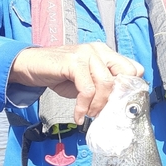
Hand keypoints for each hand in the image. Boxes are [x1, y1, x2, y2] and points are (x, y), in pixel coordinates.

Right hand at [9, 43, 143, 123]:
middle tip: (104, 112)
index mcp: (106, 52)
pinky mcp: (73, 61)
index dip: (129, 89)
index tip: (118, 106)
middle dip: (116, 97)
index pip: (134, 68)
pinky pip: (87, 89)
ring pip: (106, 83)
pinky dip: (83, 107)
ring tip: (89, 115)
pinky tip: (78, 115)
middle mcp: (99, 49)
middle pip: (125, 73)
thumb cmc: (61, 75)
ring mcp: (86, 53)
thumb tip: (120, 104)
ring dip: (98, 105)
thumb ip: (105, 86)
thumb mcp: (88, 81)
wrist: (31, 67)